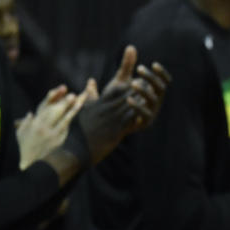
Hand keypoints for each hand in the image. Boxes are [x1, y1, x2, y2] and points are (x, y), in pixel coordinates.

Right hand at [17, 85, 86, 168]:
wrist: (31, 165)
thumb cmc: (24, 146)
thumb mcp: (20, 133)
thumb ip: (25, 122)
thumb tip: (31, 113)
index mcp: (34, 125)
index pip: (44, 108)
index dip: (52, 99)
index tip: (58, 92)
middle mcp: (44, 129)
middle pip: (56, 113)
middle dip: (65, 103)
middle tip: (73, 94)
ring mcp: (53, 135)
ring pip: (64, 120)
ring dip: (73, 110)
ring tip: (80, 101)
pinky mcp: (59, 141)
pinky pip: (65, 128)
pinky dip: (70, 120)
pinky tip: (75, 112)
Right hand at [75, 45, 171, 163]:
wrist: (76, 147)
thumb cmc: (79, 129)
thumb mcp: (83, 110)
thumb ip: (89, 95)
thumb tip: (91, 81)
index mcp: (99, 105)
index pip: (115, 90)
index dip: (127, 86)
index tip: (136, 82)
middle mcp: (106, 110)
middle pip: (125, 96)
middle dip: (138, 90)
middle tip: (150, 85)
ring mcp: (112, 120)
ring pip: (129, 106)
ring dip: (141, 101)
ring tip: (152, 95)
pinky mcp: (116, 131)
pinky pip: (130, 120)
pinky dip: (139, 114)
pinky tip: (147, 112)